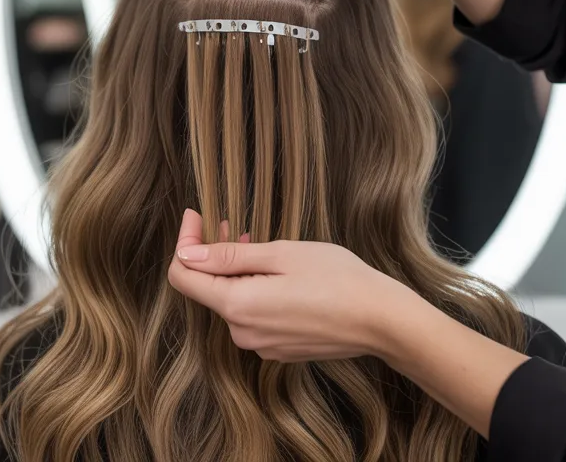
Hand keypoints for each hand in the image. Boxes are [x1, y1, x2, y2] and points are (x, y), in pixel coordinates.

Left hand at [167, 208, 414, 362]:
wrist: (383, 321)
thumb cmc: (337, 279)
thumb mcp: (280, 254)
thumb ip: (227, 256)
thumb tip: (186, 253)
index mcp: (237, 306)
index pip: (182, 278)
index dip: (184, 243)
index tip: (196, 216)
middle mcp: (242, 333)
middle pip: (207, 289)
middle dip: (212, 254)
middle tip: (228, 223)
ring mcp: (260, 345)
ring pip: (232, 301)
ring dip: (237, 271)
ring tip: (257, 244)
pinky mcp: (278, 349)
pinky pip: (252, 316)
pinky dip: (254, 291)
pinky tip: (277, 274)